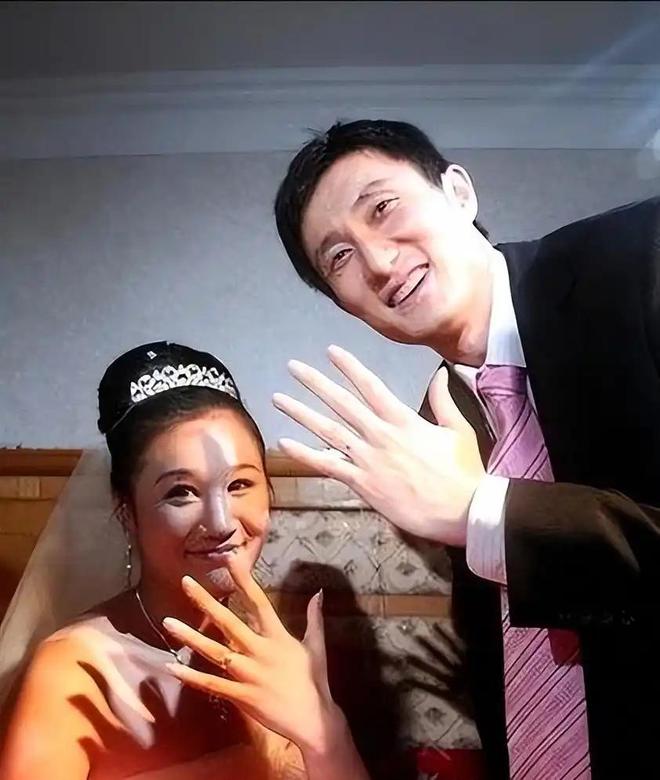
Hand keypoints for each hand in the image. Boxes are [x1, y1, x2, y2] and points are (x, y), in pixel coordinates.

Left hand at [163, 554, 341, 754]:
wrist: (314, 721)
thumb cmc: (315, 681)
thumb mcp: (316, 646)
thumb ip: (314, 617)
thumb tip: (318, 592)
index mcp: (278, 636)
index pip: (258, 601)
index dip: (244, 580)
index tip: (230, 559)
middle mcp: (260, 651)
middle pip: (229, 622)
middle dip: (206, 601)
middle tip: (186, 582)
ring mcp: (249, 674)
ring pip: (214, 652)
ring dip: (190, 637)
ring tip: (167, 622)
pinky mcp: (242, 696)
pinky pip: (212, 684)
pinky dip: (191, 677)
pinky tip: (171, 666)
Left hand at [273, 345, 483, 545]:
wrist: (462, 511)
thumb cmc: (463, 472)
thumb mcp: (458, 430)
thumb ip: (444, 401)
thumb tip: (440, 375)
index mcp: (403, 419)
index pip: (371, 386)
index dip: (349, 367)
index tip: (331, 351)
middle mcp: (381, 435)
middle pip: (341, 402)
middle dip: (315, 382)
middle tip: (293, 366)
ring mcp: (369, 460)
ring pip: (328, 430)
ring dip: (301, 413)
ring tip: (279, 398)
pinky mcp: (363, 484)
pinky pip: (328, 466)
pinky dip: (305, 454)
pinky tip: (285, 443)